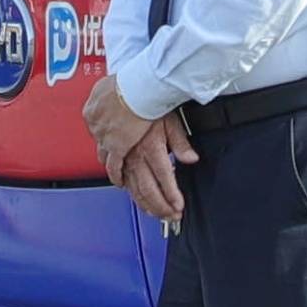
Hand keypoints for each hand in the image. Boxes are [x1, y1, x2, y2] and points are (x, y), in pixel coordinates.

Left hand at [77, 68, 142, 168]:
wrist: (137, 87)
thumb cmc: (130, 80)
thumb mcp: (114, 82)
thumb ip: (110, 91)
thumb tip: (111, 94)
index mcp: (92, 108)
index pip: (94, 122)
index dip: (103, 128)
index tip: (110, 129)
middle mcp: (95, 124)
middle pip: (98, 139)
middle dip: (105, 144)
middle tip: (113, 147)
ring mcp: (104, 137)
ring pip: (103, 154)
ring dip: (110, 161)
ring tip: (117, 167)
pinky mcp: (117, 148)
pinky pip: (114, 166)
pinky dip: (116, 175)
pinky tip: (120, 181)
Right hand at [114, 108, 193, 229]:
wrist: (123, 91)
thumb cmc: (147, 103)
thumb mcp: (171, 120)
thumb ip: (181, 142)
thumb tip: (192, 158)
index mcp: (151, 147)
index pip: (165, 179)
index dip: (172, 196)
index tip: (179, 208)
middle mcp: (135, 155)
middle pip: (148, 190)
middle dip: (160, 207)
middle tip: (171, 216)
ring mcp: (122, 156)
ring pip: (133, 188)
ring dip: (145, 203)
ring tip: (156, 213)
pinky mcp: (113, 153)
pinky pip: (118, 177)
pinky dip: (127, 189)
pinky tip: (133, 195)